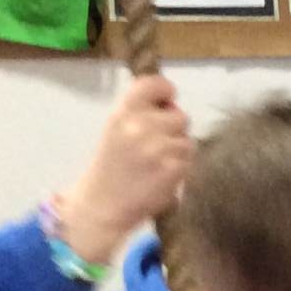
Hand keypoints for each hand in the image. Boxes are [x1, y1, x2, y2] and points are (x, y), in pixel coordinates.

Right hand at [60, 75, 194, 264]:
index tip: (166, 101)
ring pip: (187, 140)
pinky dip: (180, 169)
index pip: (155, 84)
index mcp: (123, 112)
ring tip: (158, 165)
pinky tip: (162, 177)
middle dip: (174, 130)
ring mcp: (157, 147)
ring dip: (178, 152)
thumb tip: (171, 101)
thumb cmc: (111, 167)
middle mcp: (140, 126)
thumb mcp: (116, 130)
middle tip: (158, 146)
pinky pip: (189, 161)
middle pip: (180, 116)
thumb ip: (140, 113)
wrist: (101, 206)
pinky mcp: (172, 169)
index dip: (166, 91)